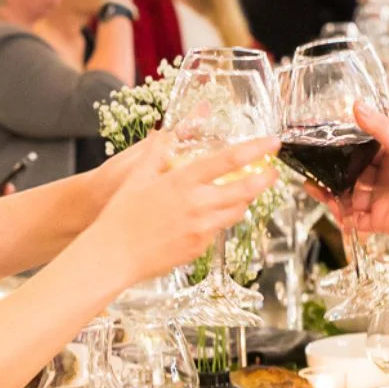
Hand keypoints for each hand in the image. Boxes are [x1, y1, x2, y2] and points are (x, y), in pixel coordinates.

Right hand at [94, 137, 279, 285]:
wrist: (114, 254)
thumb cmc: (121, 214)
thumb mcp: (137, 176)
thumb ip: (157, 152)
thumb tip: (165, 132)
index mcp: (182, 181)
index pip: (228, 160)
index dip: (255, 150)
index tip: (271, 143)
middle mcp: (197, 204)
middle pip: (244, 190)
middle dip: (265, 180)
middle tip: (274, 172)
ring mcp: (200, 228)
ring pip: (236, 212)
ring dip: (244, 201)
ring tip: (245, 192)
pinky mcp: (199, 247)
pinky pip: (218, 230)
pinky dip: (221, 220)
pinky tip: (213, 215)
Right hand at [305, 102, 388, 247]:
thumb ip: (379, 127)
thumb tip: (358, 105)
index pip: (362, 154)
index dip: (345, 152)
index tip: (327, 146)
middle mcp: (383, 180)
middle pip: (352, 177)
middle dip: (334, 175)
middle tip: (315, 170)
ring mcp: (380, 201)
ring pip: (349, 198)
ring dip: (332, 195)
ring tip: (316, 187)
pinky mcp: (378, 220)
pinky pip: (354, 220)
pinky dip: (342, 217)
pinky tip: (332, 207)